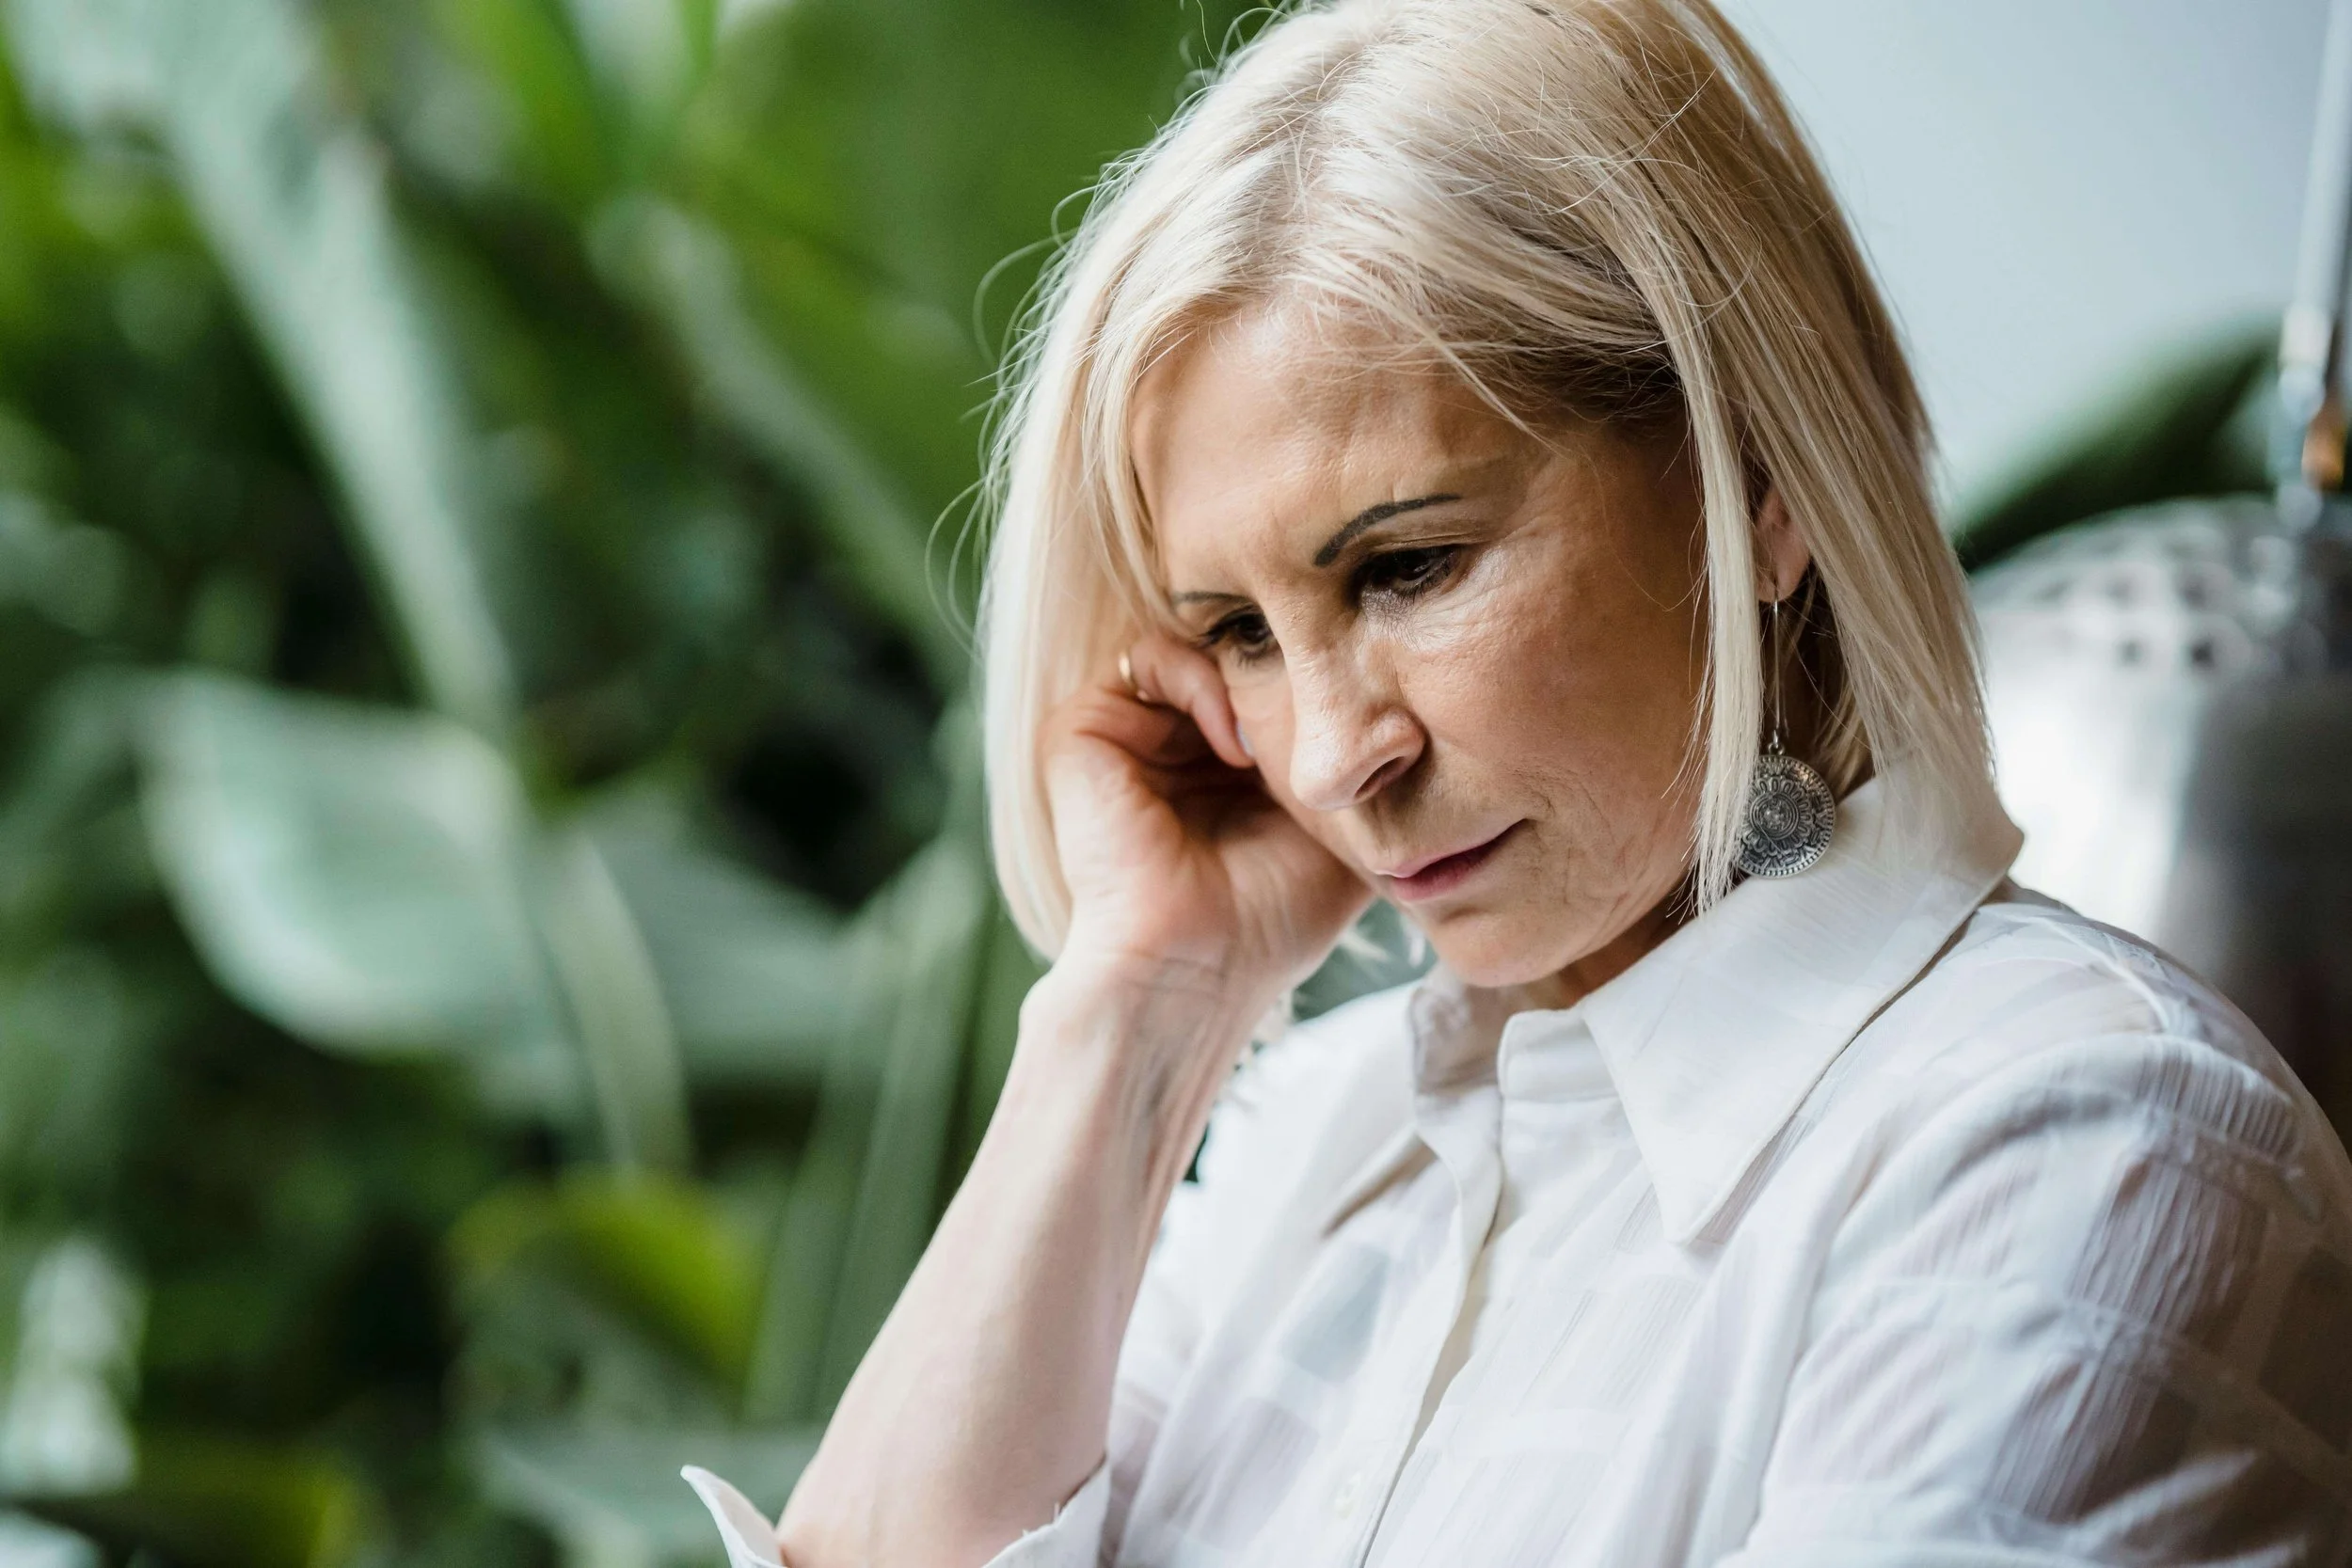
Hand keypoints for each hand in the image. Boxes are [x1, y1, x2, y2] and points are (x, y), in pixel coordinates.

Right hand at [1039, 634, 1372, 1014]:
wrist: (1195, 968)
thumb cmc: (1269, 921)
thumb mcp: (1341, 835)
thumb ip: (1359, 775)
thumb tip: (1408, 725)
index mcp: (1218, 768)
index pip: (1264, 681)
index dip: (1311, 680)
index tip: (1349, 709)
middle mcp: (1169, 746)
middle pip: (1231, 657)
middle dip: (1283, 668)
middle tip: (1324, 703)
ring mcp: (1125, 736)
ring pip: (1195, 648)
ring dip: (1245, 680)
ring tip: (1273, 745)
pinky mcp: (1082, 732)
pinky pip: (1147, 658)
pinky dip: (1200, 684)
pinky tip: (1236, 748)